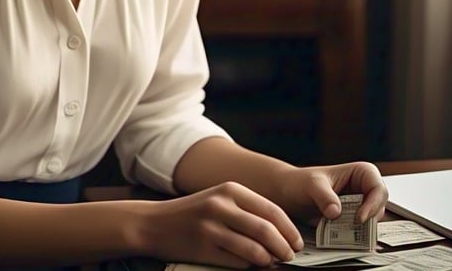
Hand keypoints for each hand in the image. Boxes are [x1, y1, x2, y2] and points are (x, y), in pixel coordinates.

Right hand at [146, 181, 304, 267]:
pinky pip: (239, 263)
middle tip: (289, 256)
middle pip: (267, 231)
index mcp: (229, 189)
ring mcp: (212, 227)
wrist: (154, 223)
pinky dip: (250, 267)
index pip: (272, 210)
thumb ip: (246, 209)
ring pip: (257, 250)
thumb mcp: (219, 199)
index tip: (297, 242)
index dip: (289, 229)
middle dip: (285, 248)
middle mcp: (221, 205)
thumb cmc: (192, 213)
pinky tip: (250, 264)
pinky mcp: (205, 248)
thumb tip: (281, 231)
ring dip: (270, 260)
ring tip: (271, 262)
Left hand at [278, 161, 388, 224]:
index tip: (360, 217)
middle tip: (352, 227)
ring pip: (371, 221)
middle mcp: (363, 188)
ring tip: (340, 229)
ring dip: (360, 229)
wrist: (287, 194)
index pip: (379, 188)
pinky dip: (353, 235)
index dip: (374, 204)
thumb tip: (335, 211)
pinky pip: (360, 231)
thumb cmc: (299, 182)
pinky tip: (338, 234)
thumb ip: (323, 196)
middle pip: (379, 208)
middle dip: (368, 219)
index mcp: (360, 172)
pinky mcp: (351, 220)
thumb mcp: (310, 185)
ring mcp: (358, 205)